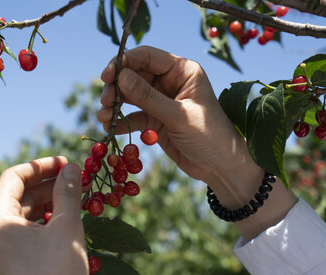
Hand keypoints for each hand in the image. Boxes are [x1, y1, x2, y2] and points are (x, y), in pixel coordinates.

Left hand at [0, 156, 85, 274]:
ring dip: (49, 203)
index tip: (66, 163)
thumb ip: (68, 193)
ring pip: (24, 214)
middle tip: (78, 180)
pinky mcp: (11, 264)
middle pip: (18, 195)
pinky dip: (46, 222)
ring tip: (78, 199)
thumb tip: (72, 168)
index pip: (14, 176)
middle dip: (48, 185)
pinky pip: (27, 233)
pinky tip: (68, 222)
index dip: (41, 166)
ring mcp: (0, 250)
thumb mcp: (66, 228)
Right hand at [98, 45, 250, 183]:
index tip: (107, 76)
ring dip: (114, 104)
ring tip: (104, 116)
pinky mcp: (156, 120)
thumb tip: (120, 77)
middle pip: (134, 75)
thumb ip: (148, 97)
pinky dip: (121, 120)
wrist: (220, 167)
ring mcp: (162, 101)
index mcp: (182, 71)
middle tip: (105, 101)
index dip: (124, 62)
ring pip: (130, 95)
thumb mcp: (178, 115)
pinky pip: (133, 115)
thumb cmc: (209, 136)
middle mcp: (171, 82)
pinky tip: (110, 127)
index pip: (147, 57)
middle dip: (116, 86)